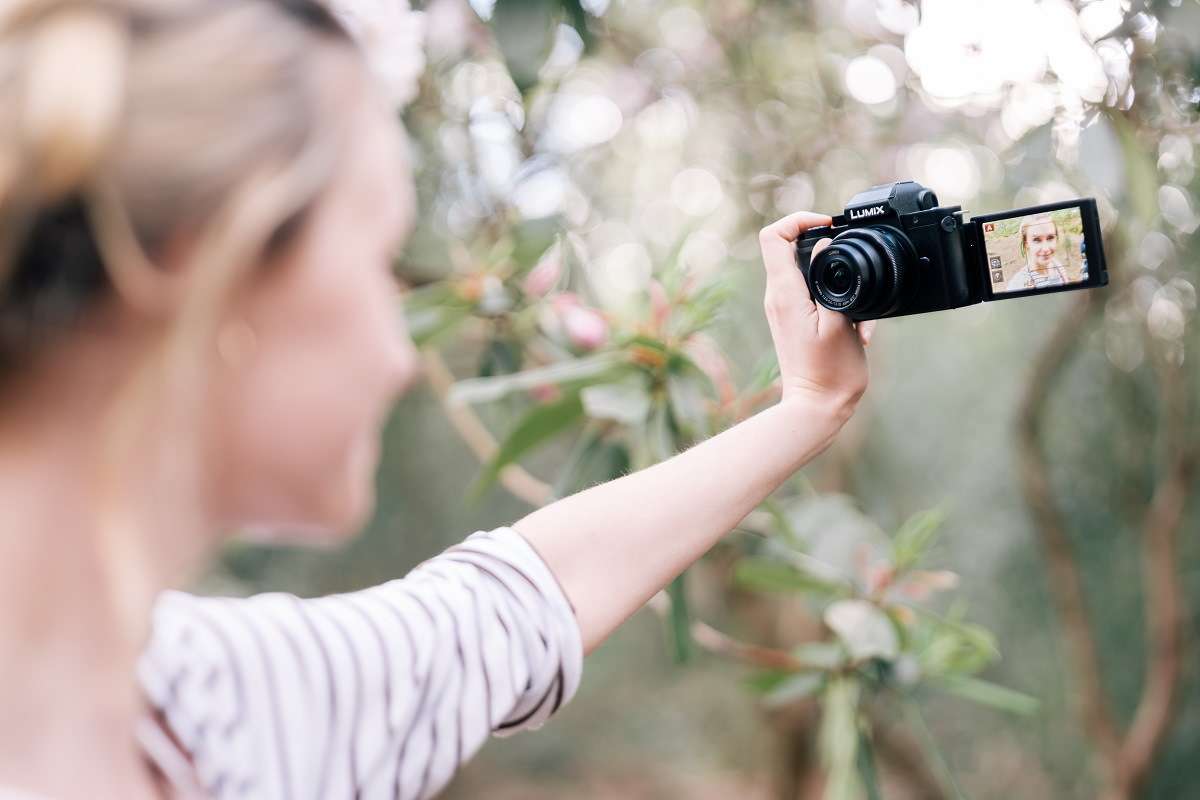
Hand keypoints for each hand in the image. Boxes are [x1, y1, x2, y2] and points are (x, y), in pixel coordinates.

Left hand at [757, 212, 874, 418]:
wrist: (817, 407)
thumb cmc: (830, 372)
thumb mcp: (840, 321)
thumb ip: (832, 280)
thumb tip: (827, 247)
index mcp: (785, 292)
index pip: (774, 236)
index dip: (799, 220)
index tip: (828, 226)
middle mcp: (778, 297)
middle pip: (791, 248)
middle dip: (827, 248)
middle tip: (853, 260)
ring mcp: (785, 308)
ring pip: (809, 272)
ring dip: (839, 279)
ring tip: (860, 310)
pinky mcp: (797, 320)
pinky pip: (817, 294)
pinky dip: (840, 300)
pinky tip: (858, 327)